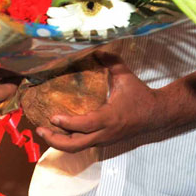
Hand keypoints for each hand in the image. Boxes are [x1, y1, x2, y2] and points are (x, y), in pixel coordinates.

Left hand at [35, 53, 164, 150]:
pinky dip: (69, 141)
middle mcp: (105, 133)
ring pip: (78, 148)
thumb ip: (110, 61)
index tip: (53, 117)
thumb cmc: (140, 95)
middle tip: (40, 129)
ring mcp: (104, 140)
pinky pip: (83, 145)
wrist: (156, 115)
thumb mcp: (125, 75)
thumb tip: (96, 47)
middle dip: (55, 140)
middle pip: (76, 145)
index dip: (68, 123)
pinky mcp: (104, 142)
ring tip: (45, 132)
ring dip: (59, 143)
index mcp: (110, 117)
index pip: (85, 125)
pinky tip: (59, 132)